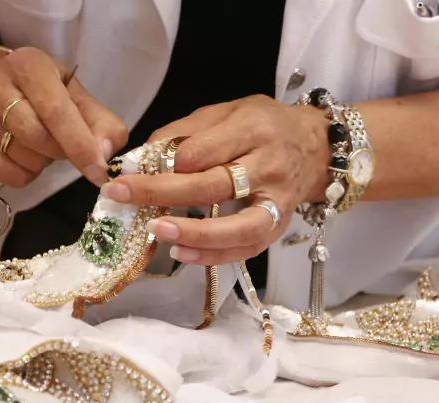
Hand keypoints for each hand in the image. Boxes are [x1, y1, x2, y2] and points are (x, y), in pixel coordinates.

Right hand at [0, 47, 127, 187]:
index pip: (56, 111)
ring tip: (40, 145)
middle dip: (61, 152)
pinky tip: (23, 156)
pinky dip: (25, 174)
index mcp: (28, 64)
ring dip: (43, 162)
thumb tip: (106, 154)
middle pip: (37, 137)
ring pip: (23, 159)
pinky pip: (7, 175)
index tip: (98, 170)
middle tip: (64, 147)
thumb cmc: (42, 93)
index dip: (80, 144)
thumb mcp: (75, 96)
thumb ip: (101, 124)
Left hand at [101, 95, 329, 264]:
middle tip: (124, 196)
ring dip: (196, 233)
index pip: (207, 149)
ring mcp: (277, 201)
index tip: (135, 170)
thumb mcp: (226, 111)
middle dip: (163, 192)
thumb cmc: (262, 127)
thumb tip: (142, 157)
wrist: (314, 147)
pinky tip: (182, 253)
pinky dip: (214, 255)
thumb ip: (185, 131)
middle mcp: (269, 166)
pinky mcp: (278, 227)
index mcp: (254, 129)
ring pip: (239, 225)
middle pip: (215, 186)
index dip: (170, 161)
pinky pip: (248, 248)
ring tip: (158, 232)